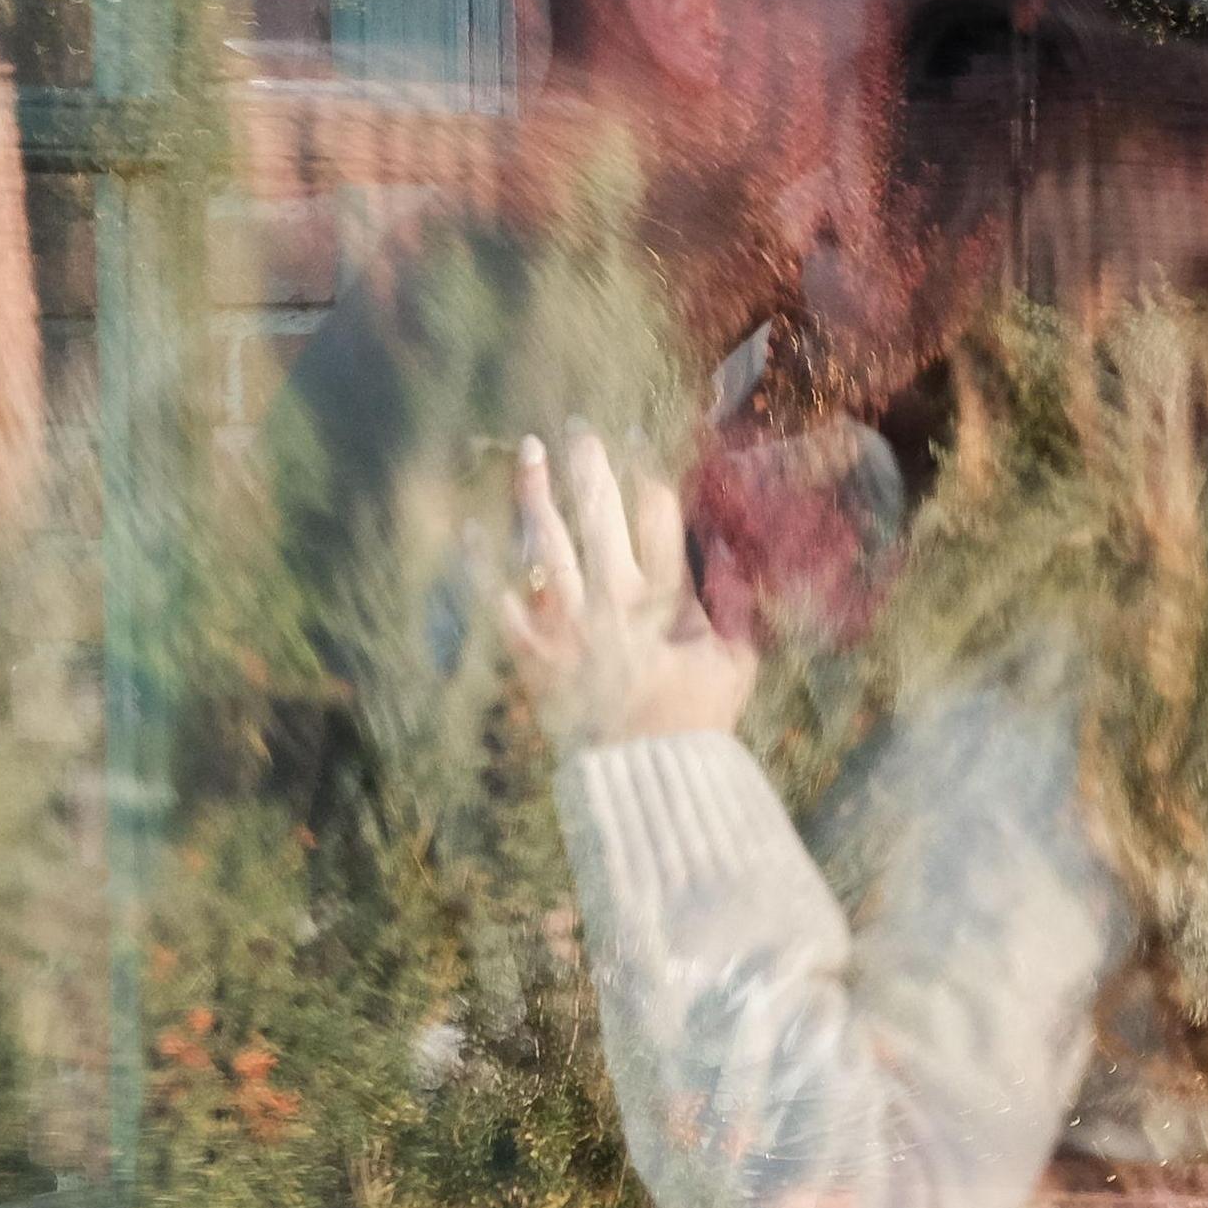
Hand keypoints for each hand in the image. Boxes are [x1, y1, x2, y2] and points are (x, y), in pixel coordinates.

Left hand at [499, 428, 756, 754]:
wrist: (647, 780)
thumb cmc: (698, 719)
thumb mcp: (737, 661)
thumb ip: (733, 600)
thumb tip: (724, 542)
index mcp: (665, 602)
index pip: (656, 517)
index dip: (645, 469)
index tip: (635, 435)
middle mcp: (613, 604)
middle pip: (598, 517)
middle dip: (588, 468)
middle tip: (577, 428)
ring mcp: (569, 629)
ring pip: (547, 546)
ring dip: (535, 494)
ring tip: (528, 451)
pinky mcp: (535, 657)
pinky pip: (501, 604)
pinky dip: (482, 567)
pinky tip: (470, 529)